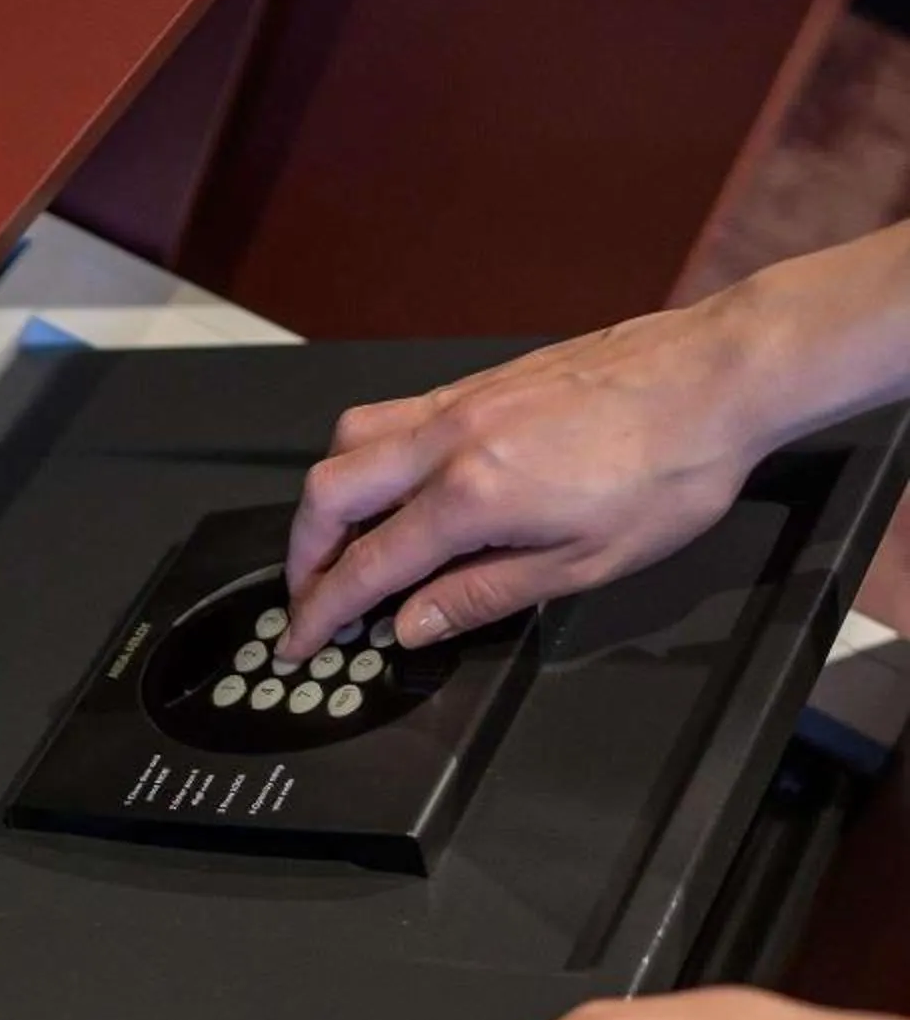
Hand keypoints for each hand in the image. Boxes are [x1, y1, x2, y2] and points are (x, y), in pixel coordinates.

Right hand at [278, 302, 771, 665]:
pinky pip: (396, 414)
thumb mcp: (583, 564)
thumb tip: (410, 626)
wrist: (720, 378)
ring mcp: (461, 402)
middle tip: (312, 594)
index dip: (321, 612)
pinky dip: (373, 457)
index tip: (299, 641)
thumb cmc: (671, 471)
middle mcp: (450, 440)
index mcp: (472, 497)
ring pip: (349, 440)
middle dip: (303, 553)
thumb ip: (481, 596)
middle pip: (329, 493)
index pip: (366, 565)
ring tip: (347, 539)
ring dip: (330, 497)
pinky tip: (401, 486)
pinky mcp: (482, 381)